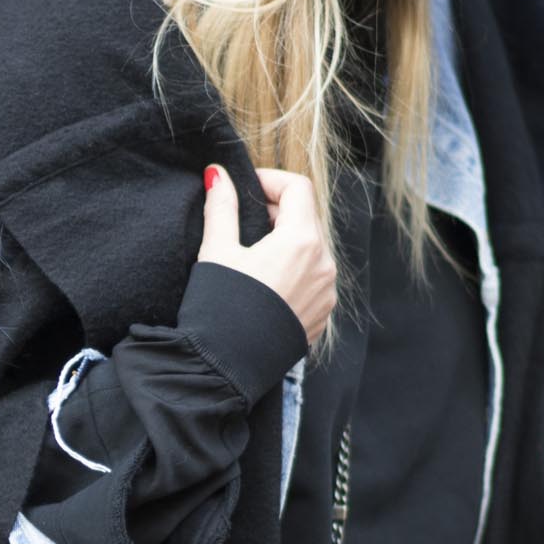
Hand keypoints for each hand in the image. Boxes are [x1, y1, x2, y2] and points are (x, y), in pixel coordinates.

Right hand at [196, 162, 336, 348]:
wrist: (224, 369)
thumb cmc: (219, 308)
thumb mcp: (217, 251)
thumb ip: (221, 207)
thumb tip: (218, 174)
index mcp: (301, 242)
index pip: (298, 188)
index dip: (270, 181)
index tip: (247, 189)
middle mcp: (324, 264)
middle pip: (306, 218)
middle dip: (276, 212)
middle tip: (243, 222)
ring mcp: (326, 292)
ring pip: (311, 249)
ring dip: (286, 241)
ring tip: (252, 256)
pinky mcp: (321, 314)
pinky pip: (313, 278)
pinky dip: (293, 269)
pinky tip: (264, 285)